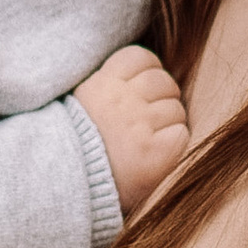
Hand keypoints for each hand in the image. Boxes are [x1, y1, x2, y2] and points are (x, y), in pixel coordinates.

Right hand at [74, 44, 190, 219]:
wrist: (66, 189)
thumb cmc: (76, 148)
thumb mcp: (81, 104)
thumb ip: (108, 85)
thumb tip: (144, 72)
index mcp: (100, 84)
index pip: (141, 57)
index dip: (146, 73)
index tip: (137, 91)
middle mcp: (121, 101)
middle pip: (164, 82)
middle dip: (161, 98)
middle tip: (143, 122)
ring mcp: (140, 125)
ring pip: (176, 109)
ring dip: (167, 124)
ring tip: (144, 142)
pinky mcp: (157, 151)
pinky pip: (181, 133)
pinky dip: (173, 143)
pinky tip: (152, 154)